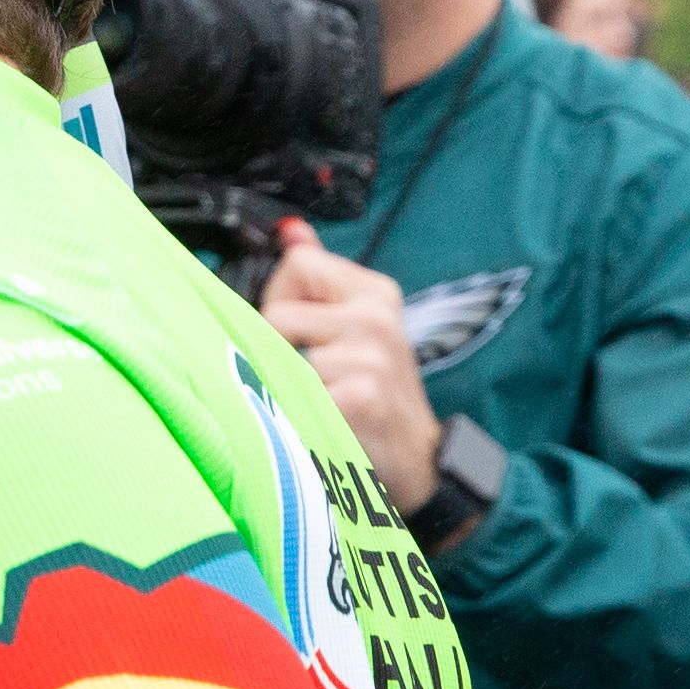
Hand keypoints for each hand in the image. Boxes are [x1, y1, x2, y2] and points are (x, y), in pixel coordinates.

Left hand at [260, 218, 441, 495]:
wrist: (415, 458)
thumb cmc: (377, 391)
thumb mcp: (357, 323)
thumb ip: (319, 275)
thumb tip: (291, 230)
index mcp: (375, 292)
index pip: (296, 264)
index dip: (280, 296)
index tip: (299, 329)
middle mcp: (375, 318)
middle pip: (276, 312)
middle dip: (275, 346)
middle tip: (308, 373)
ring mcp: (368, 359)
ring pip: (276, 356)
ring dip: (283, 384)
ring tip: (317, 398)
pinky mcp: (357, 399)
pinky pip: (288, 395)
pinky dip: (291, 412)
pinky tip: (319, 419)